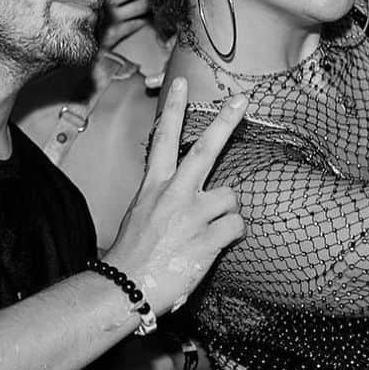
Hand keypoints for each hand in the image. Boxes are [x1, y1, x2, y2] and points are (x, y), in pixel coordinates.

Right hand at [106, 79, 246, 315]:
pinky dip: (230, 236)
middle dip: (226, 121)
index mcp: (154, 186)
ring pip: (231, 197)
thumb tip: (187, 196)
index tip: (181, 83)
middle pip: (206, 149)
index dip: (174, 108)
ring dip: (226, 213)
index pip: (164, 138)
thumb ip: (164, 199)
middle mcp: (174, 193)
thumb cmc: (132, 254)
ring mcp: (192, 214)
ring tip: (208, 231)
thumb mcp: (141, 215)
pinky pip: (236, 226)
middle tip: (242, 99)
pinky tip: (212, 247)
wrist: (126, 286)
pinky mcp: (209, 238)